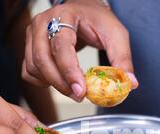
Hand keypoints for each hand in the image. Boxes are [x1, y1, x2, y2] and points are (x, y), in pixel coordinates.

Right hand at [22, 0, 138, 101]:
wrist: (83, 11)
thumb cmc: (98, 21)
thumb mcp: (116, 35)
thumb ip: (123, 59)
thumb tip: (130, 84)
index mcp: (64, 15)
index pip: (61, 46)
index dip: (70, 71)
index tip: (81, 90)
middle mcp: (42, 23)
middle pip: (42, 59)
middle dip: (61, 83)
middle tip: (80, 96)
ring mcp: (32, 36)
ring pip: (33, 67)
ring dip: (53, 84)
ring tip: (73, 89)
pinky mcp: (28, 48)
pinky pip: (28, 72)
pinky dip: (42, 82)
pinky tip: (59, 82)